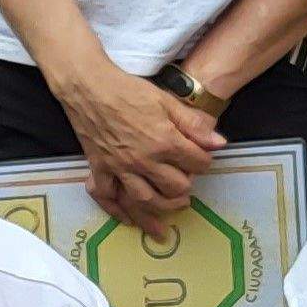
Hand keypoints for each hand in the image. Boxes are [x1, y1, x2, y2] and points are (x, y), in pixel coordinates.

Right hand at [51, 61, 222, 238]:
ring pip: (145, 200)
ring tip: (170, 210)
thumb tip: (219, 144)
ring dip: (160, 209)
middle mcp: (144, 160)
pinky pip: (108, 197)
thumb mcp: (166, 101)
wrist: (87, 87)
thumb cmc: (127, 90)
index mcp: (164, 141)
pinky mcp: (99, 168)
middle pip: (175, 187)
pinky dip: (117, 211)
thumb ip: (193, 125)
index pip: (198, 163)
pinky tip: (128, 219)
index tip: (201, 158)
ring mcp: (120, 167)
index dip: (204, 161)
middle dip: (186, 187)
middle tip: (186, 183)